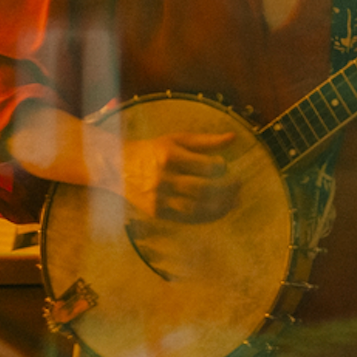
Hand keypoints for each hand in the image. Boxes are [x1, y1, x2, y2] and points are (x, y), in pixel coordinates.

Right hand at [110, 130, 240, 222]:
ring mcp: (159, 198)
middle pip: (204, 189)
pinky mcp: (156, 213)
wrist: (118, 167)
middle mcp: (163, 178)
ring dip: (221, 206)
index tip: (224, 166)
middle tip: (238, 184)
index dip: (221, 168)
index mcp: (169, 156)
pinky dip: (207, 216)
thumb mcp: (177, 140)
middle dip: (227, 189)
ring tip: (235, 200)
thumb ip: (206, 141)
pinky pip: (187, 218)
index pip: (205, 166)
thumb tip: (234, 138)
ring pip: (197, 208)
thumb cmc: (154, 151)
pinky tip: (219, 210)